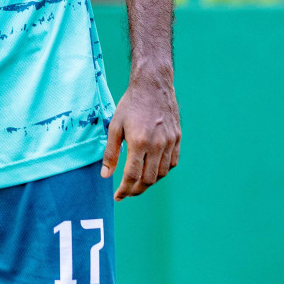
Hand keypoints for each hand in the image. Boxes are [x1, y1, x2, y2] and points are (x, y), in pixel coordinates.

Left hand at [100, 74, 179, 199]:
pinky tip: (152, 170)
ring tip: (137, 182)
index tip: (118, 196)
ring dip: (149, 182)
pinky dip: (162, 171)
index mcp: (139, 142)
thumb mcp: (115, 126)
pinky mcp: (177, 139)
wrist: (153, 86)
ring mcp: (169, 142)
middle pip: (148, 179)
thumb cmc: (130, 105)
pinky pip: (172, 163)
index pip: (132, 176)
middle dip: (136, 190)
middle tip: (127, 191)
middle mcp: (157, 145)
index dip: (124, 190)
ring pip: (161, 174)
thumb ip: (111, 153)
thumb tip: (106, 175)